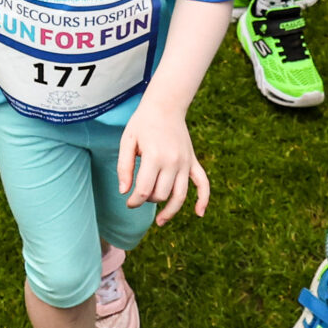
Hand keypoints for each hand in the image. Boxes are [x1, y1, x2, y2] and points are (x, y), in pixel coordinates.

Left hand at [116, 103, 207, 224]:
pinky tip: (199, 214)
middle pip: (161, 195)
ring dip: (170, 211)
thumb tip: (125, 192)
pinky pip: (203, 183)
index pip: (145, 190)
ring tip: (160, 222)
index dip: (134, 201)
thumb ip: (124, 167)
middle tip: (139, 196)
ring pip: (180, 195)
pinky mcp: (193, 161)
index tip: (128, 202)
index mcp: (155, 156)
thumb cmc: (143, 123)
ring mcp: (185, 162)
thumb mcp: (127, 141)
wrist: (165, 105)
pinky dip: (204, 199)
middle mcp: (173, 162)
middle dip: (148, 201)